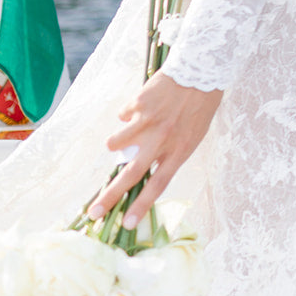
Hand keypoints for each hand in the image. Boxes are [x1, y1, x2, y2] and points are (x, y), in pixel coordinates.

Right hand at [87, 73, 222, 229]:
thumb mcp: (193, 135)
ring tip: (126, 134)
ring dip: (116, 142)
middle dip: (110, 196)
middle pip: (131, 175)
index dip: (141, 205)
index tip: (126, 224)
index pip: (158, 184)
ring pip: (116, 143)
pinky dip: (129, 113)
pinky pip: (123, 115)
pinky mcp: (139, 104)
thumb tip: (139, 164)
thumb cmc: (199, 107)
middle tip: (93, 212)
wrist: (202, 71)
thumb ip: (169, 152)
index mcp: (179, 150)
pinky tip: (144, 104)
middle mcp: (162, 140)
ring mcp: (148, 122)